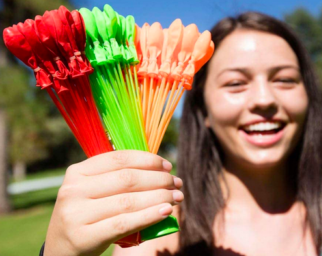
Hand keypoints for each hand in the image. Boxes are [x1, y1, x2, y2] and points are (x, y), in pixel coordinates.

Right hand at [44, 150, 182, 255]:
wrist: (61, 251)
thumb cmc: (86, 216)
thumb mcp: (93, 192)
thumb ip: (116, 179)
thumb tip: (160, 170)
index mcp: (77, 172)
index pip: (119, 158)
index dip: (147, 160)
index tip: (167, 165)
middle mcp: (73, 189)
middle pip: (127, 179)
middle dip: (158, 179)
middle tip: (177, 184)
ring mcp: (76, 213)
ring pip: (128, 201)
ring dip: (159, 197)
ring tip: (176, 198)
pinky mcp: (83, 236)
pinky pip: (124, 223)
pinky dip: (149, 216)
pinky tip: (165, 212)